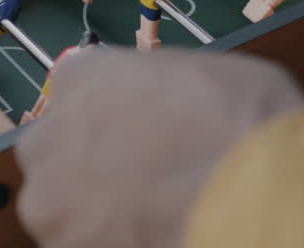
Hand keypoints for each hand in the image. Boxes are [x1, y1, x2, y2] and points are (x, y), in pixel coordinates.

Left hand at [17, 49, 303, 246]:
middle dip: (89, 165)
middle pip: (56, 151)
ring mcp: (52, 202)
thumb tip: (168, 105)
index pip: (74, 90)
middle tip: (141, 179)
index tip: (133, 130)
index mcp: (81, 76)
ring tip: (151, 214)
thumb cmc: (241, 122)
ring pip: (63, 209)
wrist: (252, 193)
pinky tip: (153, 235)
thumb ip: (159, 88)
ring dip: (95, 212)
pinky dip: (110, 243)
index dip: (108, 114)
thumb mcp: (204, 73)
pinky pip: (85, 245)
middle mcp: (51, 135)